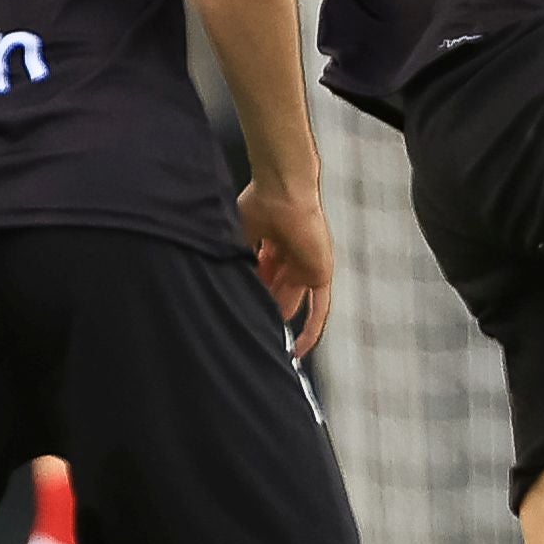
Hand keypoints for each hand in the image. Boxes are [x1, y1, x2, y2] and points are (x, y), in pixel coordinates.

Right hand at [242, 179, 334, 356]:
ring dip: (278, 322)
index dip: (249, 293)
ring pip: (291, 304)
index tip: (234, 312)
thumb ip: (238, 262)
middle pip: (275, 294)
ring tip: (260, 343)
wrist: (282, 192)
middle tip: (245, 329)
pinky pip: (319, 308)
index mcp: (272, 247)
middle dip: (262, 308)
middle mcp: (290, 258)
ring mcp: (306, 267)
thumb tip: (223, 288)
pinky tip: (298, 351)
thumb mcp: (240, 238)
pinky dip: (311, 329)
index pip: (261, 280)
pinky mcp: (320, 274)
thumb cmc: (259, 204)